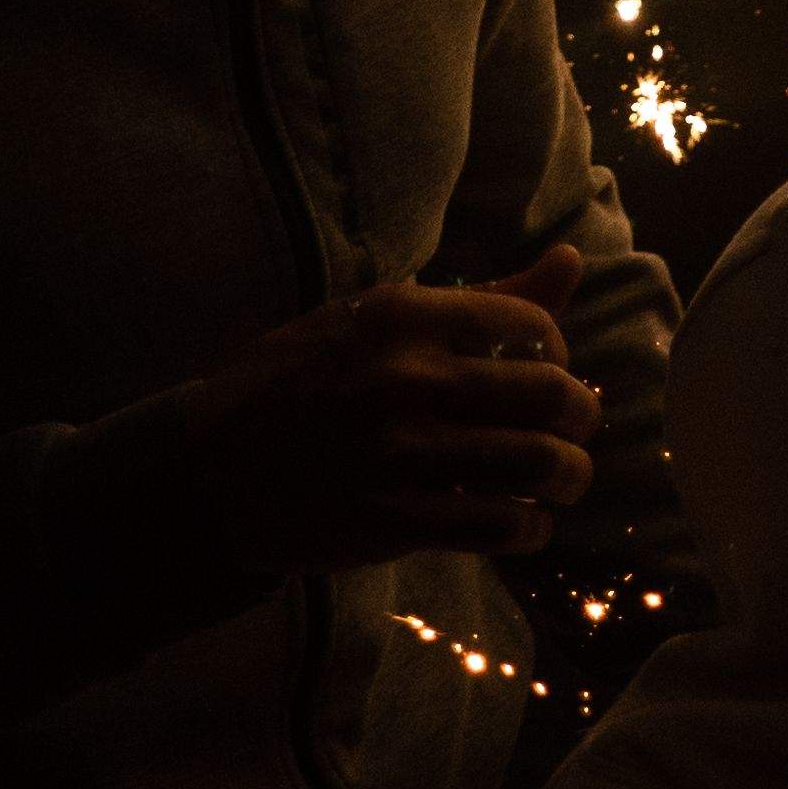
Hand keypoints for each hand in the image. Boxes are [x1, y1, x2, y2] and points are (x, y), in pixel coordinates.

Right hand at [66, 250, 601, 582]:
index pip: (532, 325)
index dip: (557, 352)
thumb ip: (481, 297)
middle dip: (582, 416)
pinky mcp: (394, 522)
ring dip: (570, 476)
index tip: (546, 370)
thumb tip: (571, 260)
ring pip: (539, 465)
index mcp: (402, 316)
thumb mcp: (373, 320)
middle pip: (552, 396)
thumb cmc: (295, 384)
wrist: (205, 473)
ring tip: (566, 478)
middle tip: (575, 428)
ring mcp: (402, 455)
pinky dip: (530, 528)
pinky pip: (500, 526)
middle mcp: (408, 380)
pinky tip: (524, 522)